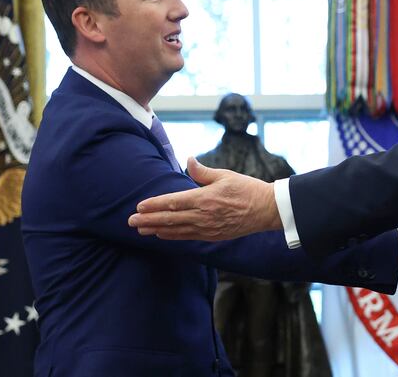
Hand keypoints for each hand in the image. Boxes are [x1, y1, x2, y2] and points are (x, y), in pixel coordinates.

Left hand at [128, 157, 281, 240]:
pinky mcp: (213, 236)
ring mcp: (208, 228)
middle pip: (170, 219)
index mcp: (205, 198)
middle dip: (148, 220)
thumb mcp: (225, 175)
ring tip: (141, 229)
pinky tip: (162, 234)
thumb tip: (188, 159)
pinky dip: (172, 236)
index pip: (173, 202)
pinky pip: (188, 237)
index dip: (154, 205)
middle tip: (130, 221)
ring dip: (157, 229)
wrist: (266, 209)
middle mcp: (204, 215)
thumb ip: (202, 171)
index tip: (140, 206)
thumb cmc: (247, 189)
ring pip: (176, 230)